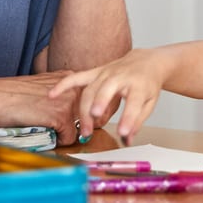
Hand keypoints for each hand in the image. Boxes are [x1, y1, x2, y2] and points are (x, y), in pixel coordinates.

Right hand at [0, 71, 82, 144]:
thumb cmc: (11, 94)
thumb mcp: (41, 87)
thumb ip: (59, 95)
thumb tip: (71, 112)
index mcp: (68, 77)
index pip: (87, 101)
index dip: (82, 114)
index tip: (75, 120)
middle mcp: (72, 86)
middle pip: (86, 115)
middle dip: (77, 125)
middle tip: (59, 128)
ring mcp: (68, 101)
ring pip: (79, 127)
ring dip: (66, 133)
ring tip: (47, 128)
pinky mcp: (60, 116)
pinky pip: (69, 138)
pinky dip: (58, 141)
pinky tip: (43, 132)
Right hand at [48, 49, 165, 144]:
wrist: (146, 62)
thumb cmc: (147, 84)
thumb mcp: (149, 103)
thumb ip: (137, 121)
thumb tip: (127, 140)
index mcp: (138, 85)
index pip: (133, 102)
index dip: (128, 118)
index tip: (123, 133)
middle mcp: (121, 76)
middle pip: (106, 91)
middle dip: (98, 106)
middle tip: (93, 126)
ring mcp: (106, 72)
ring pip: (90, 89)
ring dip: (84, 110)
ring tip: (85, 131)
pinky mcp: (96, 72)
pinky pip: (77, 77)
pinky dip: (64, 85)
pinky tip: (53, 94)